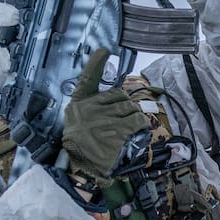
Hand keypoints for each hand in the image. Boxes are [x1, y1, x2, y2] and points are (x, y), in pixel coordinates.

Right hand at [62, 49, 148, 185]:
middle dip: (126, 108)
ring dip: (134, 118)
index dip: (95, 64)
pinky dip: (140, 127)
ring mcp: (104, 121)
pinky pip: (138, 121)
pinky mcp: (118, 133)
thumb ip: (92, 106)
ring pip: (131, 108)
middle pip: (121, 97)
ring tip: (126, 130)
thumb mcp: (78, 123)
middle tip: (120, 122)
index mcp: (79, 105)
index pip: (87, 80)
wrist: (80, 170)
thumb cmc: (82, 145)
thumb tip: (113, 95)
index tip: (104, 50)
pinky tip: (134, 134)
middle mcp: (90, 110)